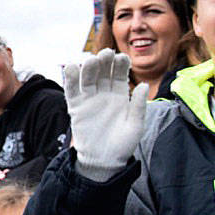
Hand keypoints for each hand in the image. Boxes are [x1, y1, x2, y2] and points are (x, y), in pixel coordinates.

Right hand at [63, 49, 147, 181]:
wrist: (104, 161)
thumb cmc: (122, 144)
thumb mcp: (135, 126)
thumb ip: (138, 106)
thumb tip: (143, 85)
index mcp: (120, 95)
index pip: (120, 75)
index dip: (120, 65)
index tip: (122, 57)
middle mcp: (104, 93)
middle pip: (103, 72)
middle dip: (105, 62)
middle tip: (107, 54)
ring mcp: (89, 98)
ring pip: (88, 78)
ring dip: (89, 68)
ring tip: (91, 60)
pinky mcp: (76, 106)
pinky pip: (72, 90)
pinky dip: (71, 78)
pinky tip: (72, 68)